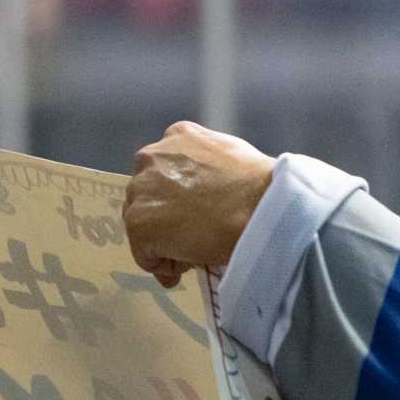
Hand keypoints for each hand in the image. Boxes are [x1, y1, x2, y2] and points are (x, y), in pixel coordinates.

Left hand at [123, 122, 277, 286]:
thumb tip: (202, 193)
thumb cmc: (258, 184)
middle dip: (167, 218)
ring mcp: (141, 191)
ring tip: (196, 249)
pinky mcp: (139, 224)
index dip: (179, 196)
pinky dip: (164, 264)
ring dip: (166, 241)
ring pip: (144, 225)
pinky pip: (146, 255)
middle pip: (148, 196)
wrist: (261, 207)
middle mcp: (150, 158)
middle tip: (197, 234)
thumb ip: (205, 164)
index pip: (164, 169)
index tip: (197, 212)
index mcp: (176, 135)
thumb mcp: (230, 153)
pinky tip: (190, 262)